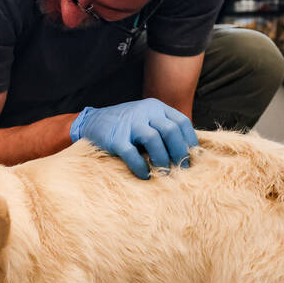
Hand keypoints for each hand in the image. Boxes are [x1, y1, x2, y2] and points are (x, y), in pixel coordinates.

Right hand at [69, 98, 198, 179]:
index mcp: (155, 107)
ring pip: (154, 140)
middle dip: (179, 152)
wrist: (91, 122)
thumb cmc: (125, 126)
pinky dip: (140, 167)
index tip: (192, 157)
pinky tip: (144, 175)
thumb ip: (163, 128)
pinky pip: (132, 154)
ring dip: (162, 159)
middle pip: (170, 130)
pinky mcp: (115, 138)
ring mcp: (129, 124)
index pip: (181, 121)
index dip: (190, 141)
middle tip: (181, 168)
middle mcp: (144, 112)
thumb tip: (187, 151)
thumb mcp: (146, 118)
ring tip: (164, 172)